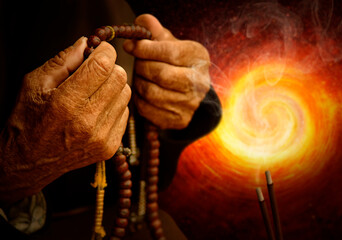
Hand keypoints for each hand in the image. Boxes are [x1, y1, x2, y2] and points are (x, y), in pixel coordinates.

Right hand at [0, 37, 130, 204]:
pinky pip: (126, 113)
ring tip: (95, 91)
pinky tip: (98, 108)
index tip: (100, 49)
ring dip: (114, 86)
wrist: (29, 161)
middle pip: (120, 78)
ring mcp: (102, 137)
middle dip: (110, 67)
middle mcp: (87, 121)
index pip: (103, 66)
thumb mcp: (35, 83)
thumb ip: (63, 60)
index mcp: (66, 102)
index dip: (105, 51)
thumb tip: (88, 43)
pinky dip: (115, 105)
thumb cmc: (28, 120)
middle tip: (96, 70)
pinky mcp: (110, 146)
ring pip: (126, 94)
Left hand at [123, 14, 210, 128]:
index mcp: (199, 58)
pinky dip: (139, 100)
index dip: (145, 49)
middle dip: (141, 66)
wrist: (194, 95)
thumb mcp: (173, 44)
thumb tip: (141, 21)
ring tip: (140, 76)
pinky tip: (142, 92)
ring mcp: (190, 104)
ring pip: (151, 93)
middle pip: (160, 74)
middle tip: (136, 63)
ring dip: (138, 83)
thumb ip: (157, 33)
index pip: (170, 52)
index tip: (130, 46)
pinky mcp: (179, 120)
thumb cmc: (179, 65)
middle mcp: (199, 83)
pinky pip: (148, 110)